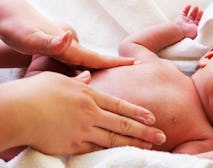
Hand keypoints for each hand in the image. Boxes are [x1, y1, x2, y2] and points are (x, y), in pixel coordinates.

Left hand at [0, 0, 133, 68]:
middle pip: (95, 60)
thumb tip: (69, 38)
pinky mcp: (60, 48)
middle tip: (131, 71)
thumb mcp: (29, 38)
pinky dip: (83, 69)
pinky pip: (76, 61)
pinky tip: (83, 75)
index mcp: (68, 48)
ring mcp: (66, 46)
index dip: (115, 63)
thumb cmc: (16, 28)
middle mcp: (71, 46)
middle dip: (113, 66)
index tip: (134, 63)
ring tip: (112, 79)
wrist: (8, 16)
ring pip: (85, 62)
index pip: (96, 58)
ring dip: (98, 70)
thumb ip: (50, 41)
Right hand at [0, 71, 165, 154]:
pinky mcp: (72, 145)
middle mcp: (90, 113)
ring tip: (149, 146)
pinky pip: (96, 149)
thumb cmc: (35, 92)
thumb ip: (77, 81)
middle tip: (161, 135)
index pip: (120, 104)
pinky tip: (122, 153)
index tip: (153, 117)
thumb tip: (87, 78)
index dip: (138, 111)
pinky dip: (110, 151)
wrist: (17, 111)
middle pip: (123, 123)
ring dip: (133, 143)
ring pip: (114, 138)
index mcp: (88, 95)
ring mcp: (82, 130)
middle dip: (144, 130)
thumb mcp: (59, 80)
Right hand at [175, 5, 202, 38]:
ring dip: (193, 11)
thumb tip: (208, 24)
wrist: (180, 31)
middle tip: (200, 10)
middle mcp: (189, 26)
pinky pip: (184, 12)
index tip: (205, 15)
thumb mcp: (199, 30)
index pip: (199, 23)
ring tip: (196, 7)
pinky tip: (189, 6)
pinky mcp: (180, 18)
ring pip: (190, 15)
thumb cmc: (189, 32)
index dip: (202, 19)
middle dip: (198, 14)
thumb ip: (203, 26)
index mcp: (194, 30)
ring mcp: (185, 22)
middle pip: (195, 19)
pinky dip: (186, 9)